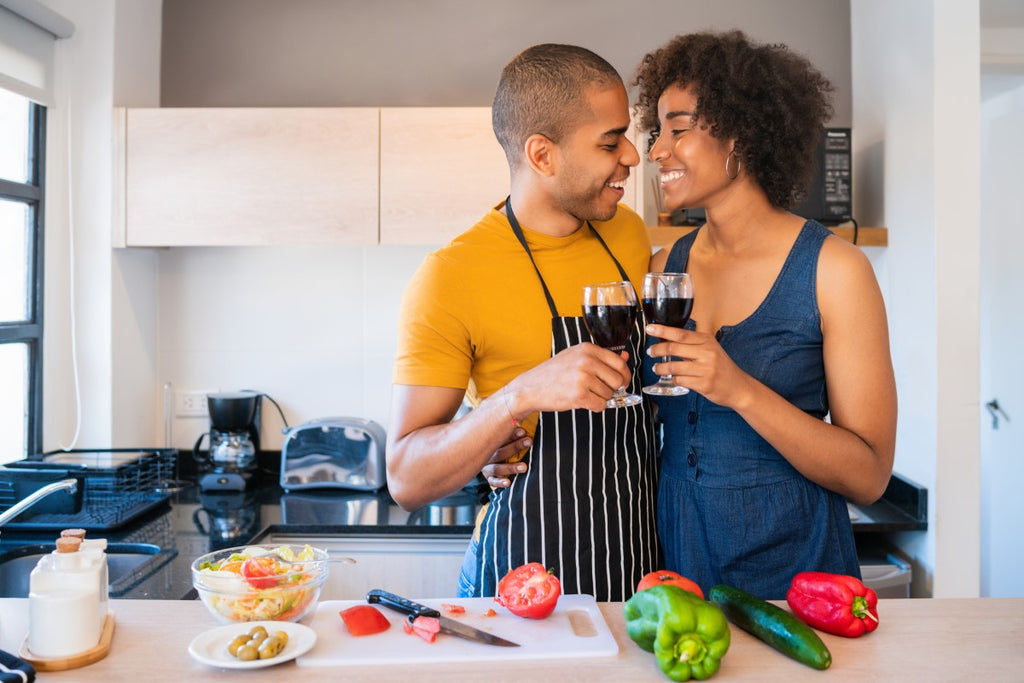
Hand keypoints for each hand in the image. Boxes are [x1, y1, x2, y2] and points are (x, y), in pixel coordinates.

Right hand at [480, 427, 531, 487]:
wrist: (478, 455)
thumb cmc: (498, 444)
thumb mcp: (502, 437)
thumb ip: (512, 432)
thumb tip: (523, 427)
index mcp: (490, 442)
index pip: (501, 437)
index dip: (513, 434)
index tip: (523, 431)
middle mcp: (487, 454)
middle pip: (501, 451)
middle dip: (516, 446)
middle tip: (529, 442)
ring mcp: (487, 466)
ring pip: (497, 468)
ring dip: (511, 467)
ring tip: (524, 467)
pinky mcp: (488, 477)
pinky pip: (493, 481)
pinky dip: (500, 482)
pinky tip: (508, 483)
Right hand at [508, 342, 632, 414]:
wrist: (530, 388)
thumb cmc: (553, 374)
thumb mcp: (576, 357)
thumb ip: (601, 358)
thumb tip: (625, 357)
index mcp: (587, 349)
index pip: (619, 363)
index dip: (623, 375)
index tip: (621, 382)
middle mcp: (586, 361)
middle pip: (618, 380)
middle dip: (612, 389)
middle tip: (599, 390)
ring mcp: (583, 378)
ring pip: (609, 394)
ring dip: (600, 398)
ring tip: (584, 393)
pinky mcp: (579, 395)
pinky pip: (601, 405)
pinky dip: (594, 407)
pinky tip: (582, 401)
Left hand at [645, 323, 753, 408]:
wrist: (738, 387)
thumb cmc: (721, 367)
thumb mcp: (709, 349)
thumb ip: (691, 343)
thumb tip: (665, 338)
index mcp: (707, 340)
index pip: (680, 333)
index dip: (662, 331)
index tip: (649, 329)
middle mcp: (707, 353)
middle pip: (674, 348)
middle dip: (657, 350)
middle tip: (650, 351)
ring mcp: (706, 369)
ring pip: (674, 367)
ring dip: (660, 368)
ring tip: (656, 368)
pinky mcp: (704, 384)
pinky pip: (680, 380)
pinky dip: (672, 379)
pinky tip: (671, 378)